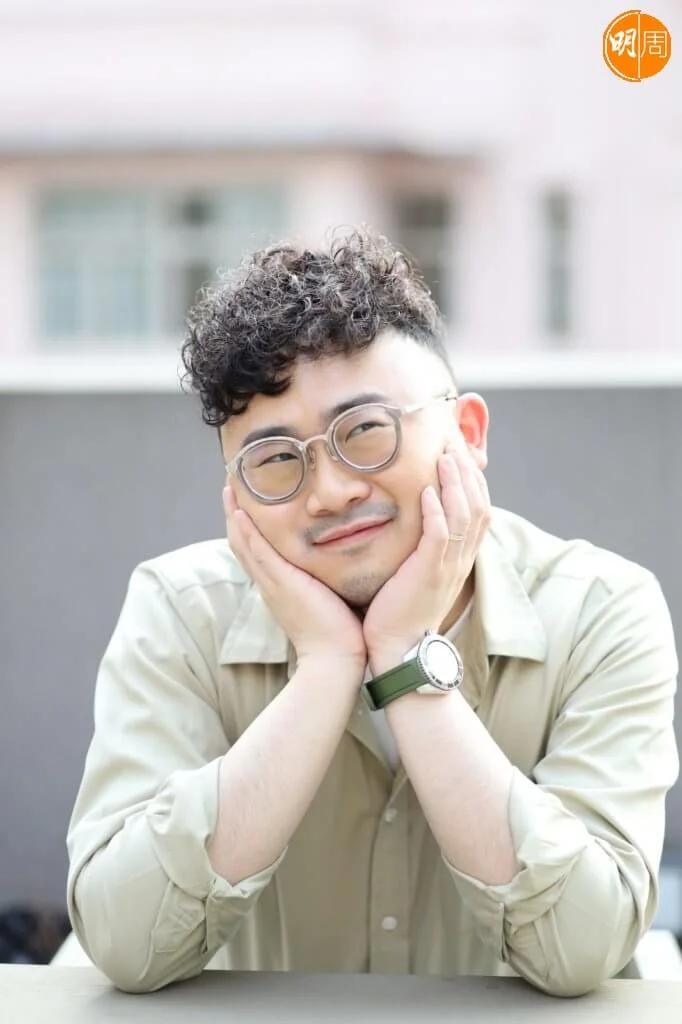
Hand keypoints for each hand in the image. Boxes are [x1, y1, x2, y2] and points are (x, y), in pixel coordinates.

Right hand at [223, 486, 366, 669]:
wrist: (336, 658)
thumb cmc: (341, 632)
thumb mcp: (331, 596)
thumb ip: (330, 578)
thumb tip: (344, 560)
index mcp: (280, 585)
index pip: (257, 550)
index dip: (248, 526)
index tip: (245, 502)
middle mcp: (270, 583)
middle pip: (242, 543)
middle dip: (233, 514)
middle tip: (229, 486)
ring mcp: (272, 583)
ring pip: (243, 544)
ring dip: (233, 516)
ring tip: (228, 489)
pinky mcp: (280, 583)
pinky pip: (257, 552)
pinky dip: (246, 532)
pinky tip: (239, 512)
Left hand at [362, 433, 490, 672]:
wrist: (397, 650)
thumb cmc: (399, 610)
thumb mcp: (417, 571)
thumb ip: (421, 545)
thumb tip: (411, 516)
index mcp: (459, 557)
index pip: (478, 509)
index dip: (472, 479)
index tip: (458, 452)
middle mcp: (460, 559)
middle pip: (479, 505)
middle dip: (468, 471)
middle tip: (453, 442)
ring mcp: (448, 566)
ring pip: (465, 516)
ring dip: (456, 483)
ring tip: (444, 456)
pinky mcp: (430, 574)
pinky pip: (441, 537)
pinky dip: (437, 512)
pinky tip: (426, 490)